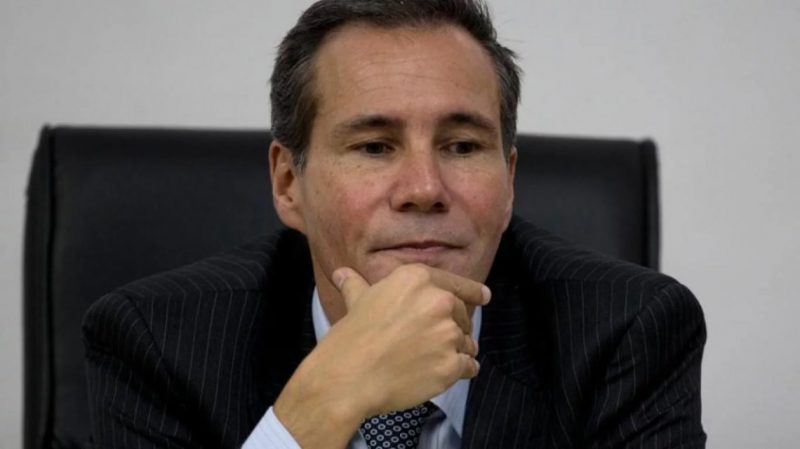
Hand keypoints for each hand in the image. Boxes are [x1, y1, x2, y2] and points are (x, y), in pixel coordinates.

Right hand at [330, 263, 488, 413]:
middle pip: (462, 315)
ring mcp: (447, 334)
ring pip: (466, 342)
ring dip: (457, 350)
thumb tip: (342, 273)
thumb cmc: (351, 338)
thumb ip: (357, 284)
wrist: (349, 377)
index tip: (484, 297)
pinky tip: (448, 373)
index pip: (456, 285)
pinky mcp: (451, 364)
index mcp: (418, 280)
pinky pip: (469, 366)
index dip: (472, 292)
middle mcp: (438, 302)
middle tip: (435, 341)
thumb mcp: (356, 301)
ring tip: (437, 359)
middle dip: (454, 327)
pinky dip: (463, 370)